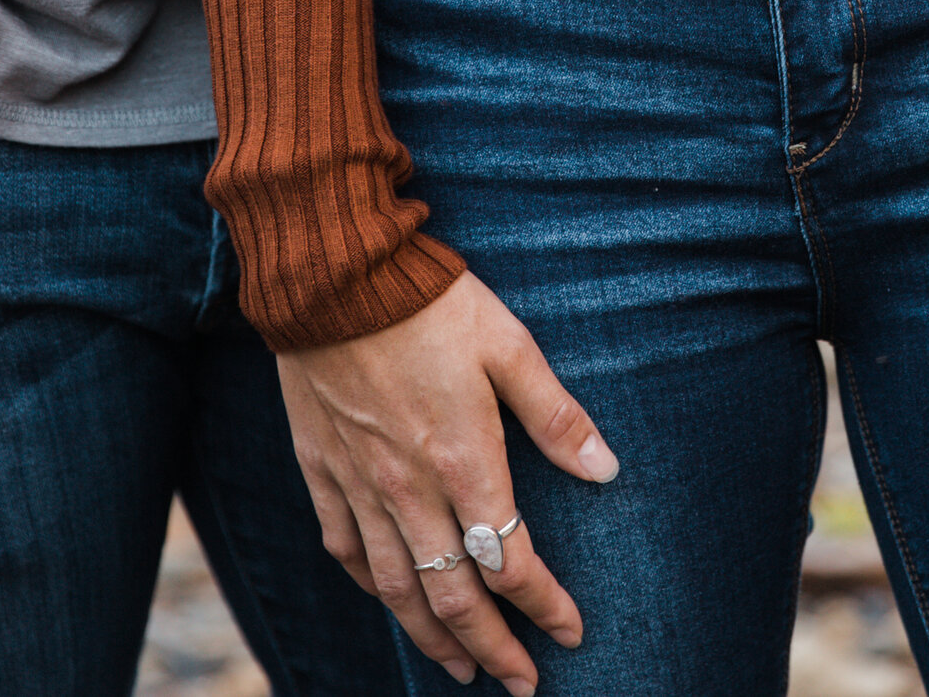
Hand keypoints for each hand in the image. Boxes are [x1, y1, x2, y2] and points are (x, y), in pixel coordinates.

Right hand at [279, 271, 618, 692]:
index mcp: (465, 461)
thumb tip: (607, 470)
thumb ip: (556, 416)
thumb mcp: (510, 346)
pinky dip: (372, 587)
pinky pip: (345, 549)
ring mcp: (360, 483)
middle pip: (453, 597)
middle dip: (494, 648)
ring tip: (462, 668)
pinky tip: (391, 599)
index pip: (511, 564)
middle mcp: (409, 489)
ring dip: (432, 638)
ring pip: (396, 589)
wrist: (332, 273)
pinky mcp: (321, 468)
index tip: (571, 633)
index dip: (545, 607)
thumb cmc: (430, 303)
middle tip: (522, 683)